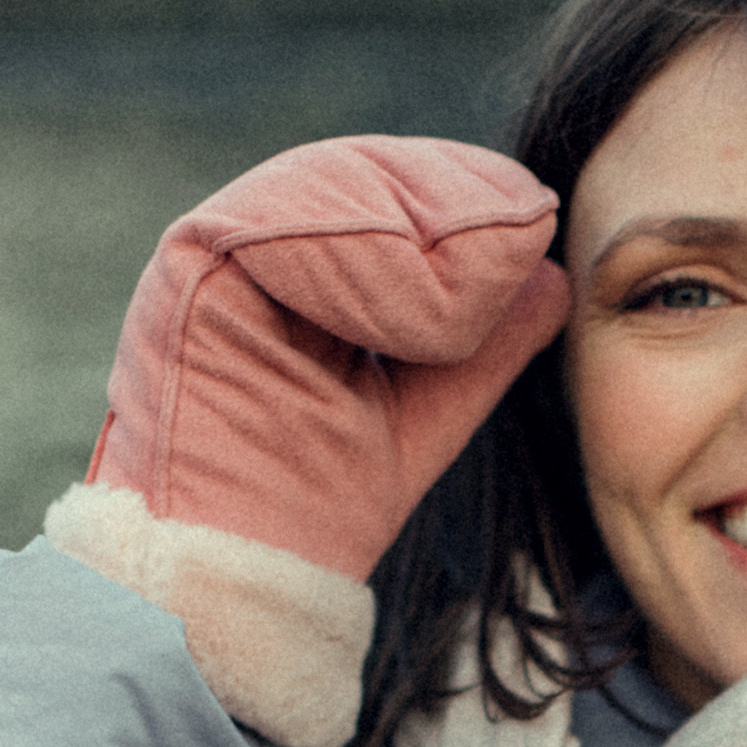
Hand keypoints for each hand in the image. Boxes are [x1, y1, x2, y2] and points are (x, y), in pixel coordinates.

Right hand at [46, 137, 570, 746]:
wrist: (242, 572)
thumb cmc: (319, 506)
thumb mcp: (426, 417)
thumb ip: (484, 350)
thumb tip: (555, 275)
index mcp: (301, 268)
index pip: (396, 193)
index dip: (476, 196)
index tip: (545, 221)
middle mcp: (252, 245)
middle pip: (372, 174)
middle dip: (465, 201)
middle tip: (535, 224)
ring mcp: (216, 245)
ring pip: (342, 188)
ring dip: (433, 234)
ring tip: (489, 285)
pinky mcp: (192, 258)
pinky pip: (291, 226)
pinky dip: (377, 262)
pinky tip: (435, 314)